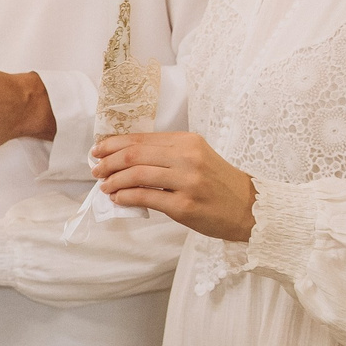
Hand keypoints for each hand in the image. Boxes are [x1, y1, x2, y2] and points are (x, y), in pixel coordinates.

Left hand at [92, 131, 255, 240]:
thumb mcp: (196, 157)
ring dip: (114, 180)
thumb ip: (166, 154)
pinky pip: (145, 198)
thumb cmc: (218, 183)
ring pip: (136, 175)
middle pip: (134, 154)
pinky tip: (117, 198)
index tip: (98, 150)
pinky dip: (125, 196)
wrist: (249, 207)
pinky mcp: (184, 206)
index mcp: (187, 141)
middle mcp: (187, 158)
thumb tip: (125, 156)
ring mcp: (186, 182)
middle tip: (96, 169)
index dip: (114, 144)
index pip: (141, 139)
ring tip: (104, 185)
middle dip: (108, 162)